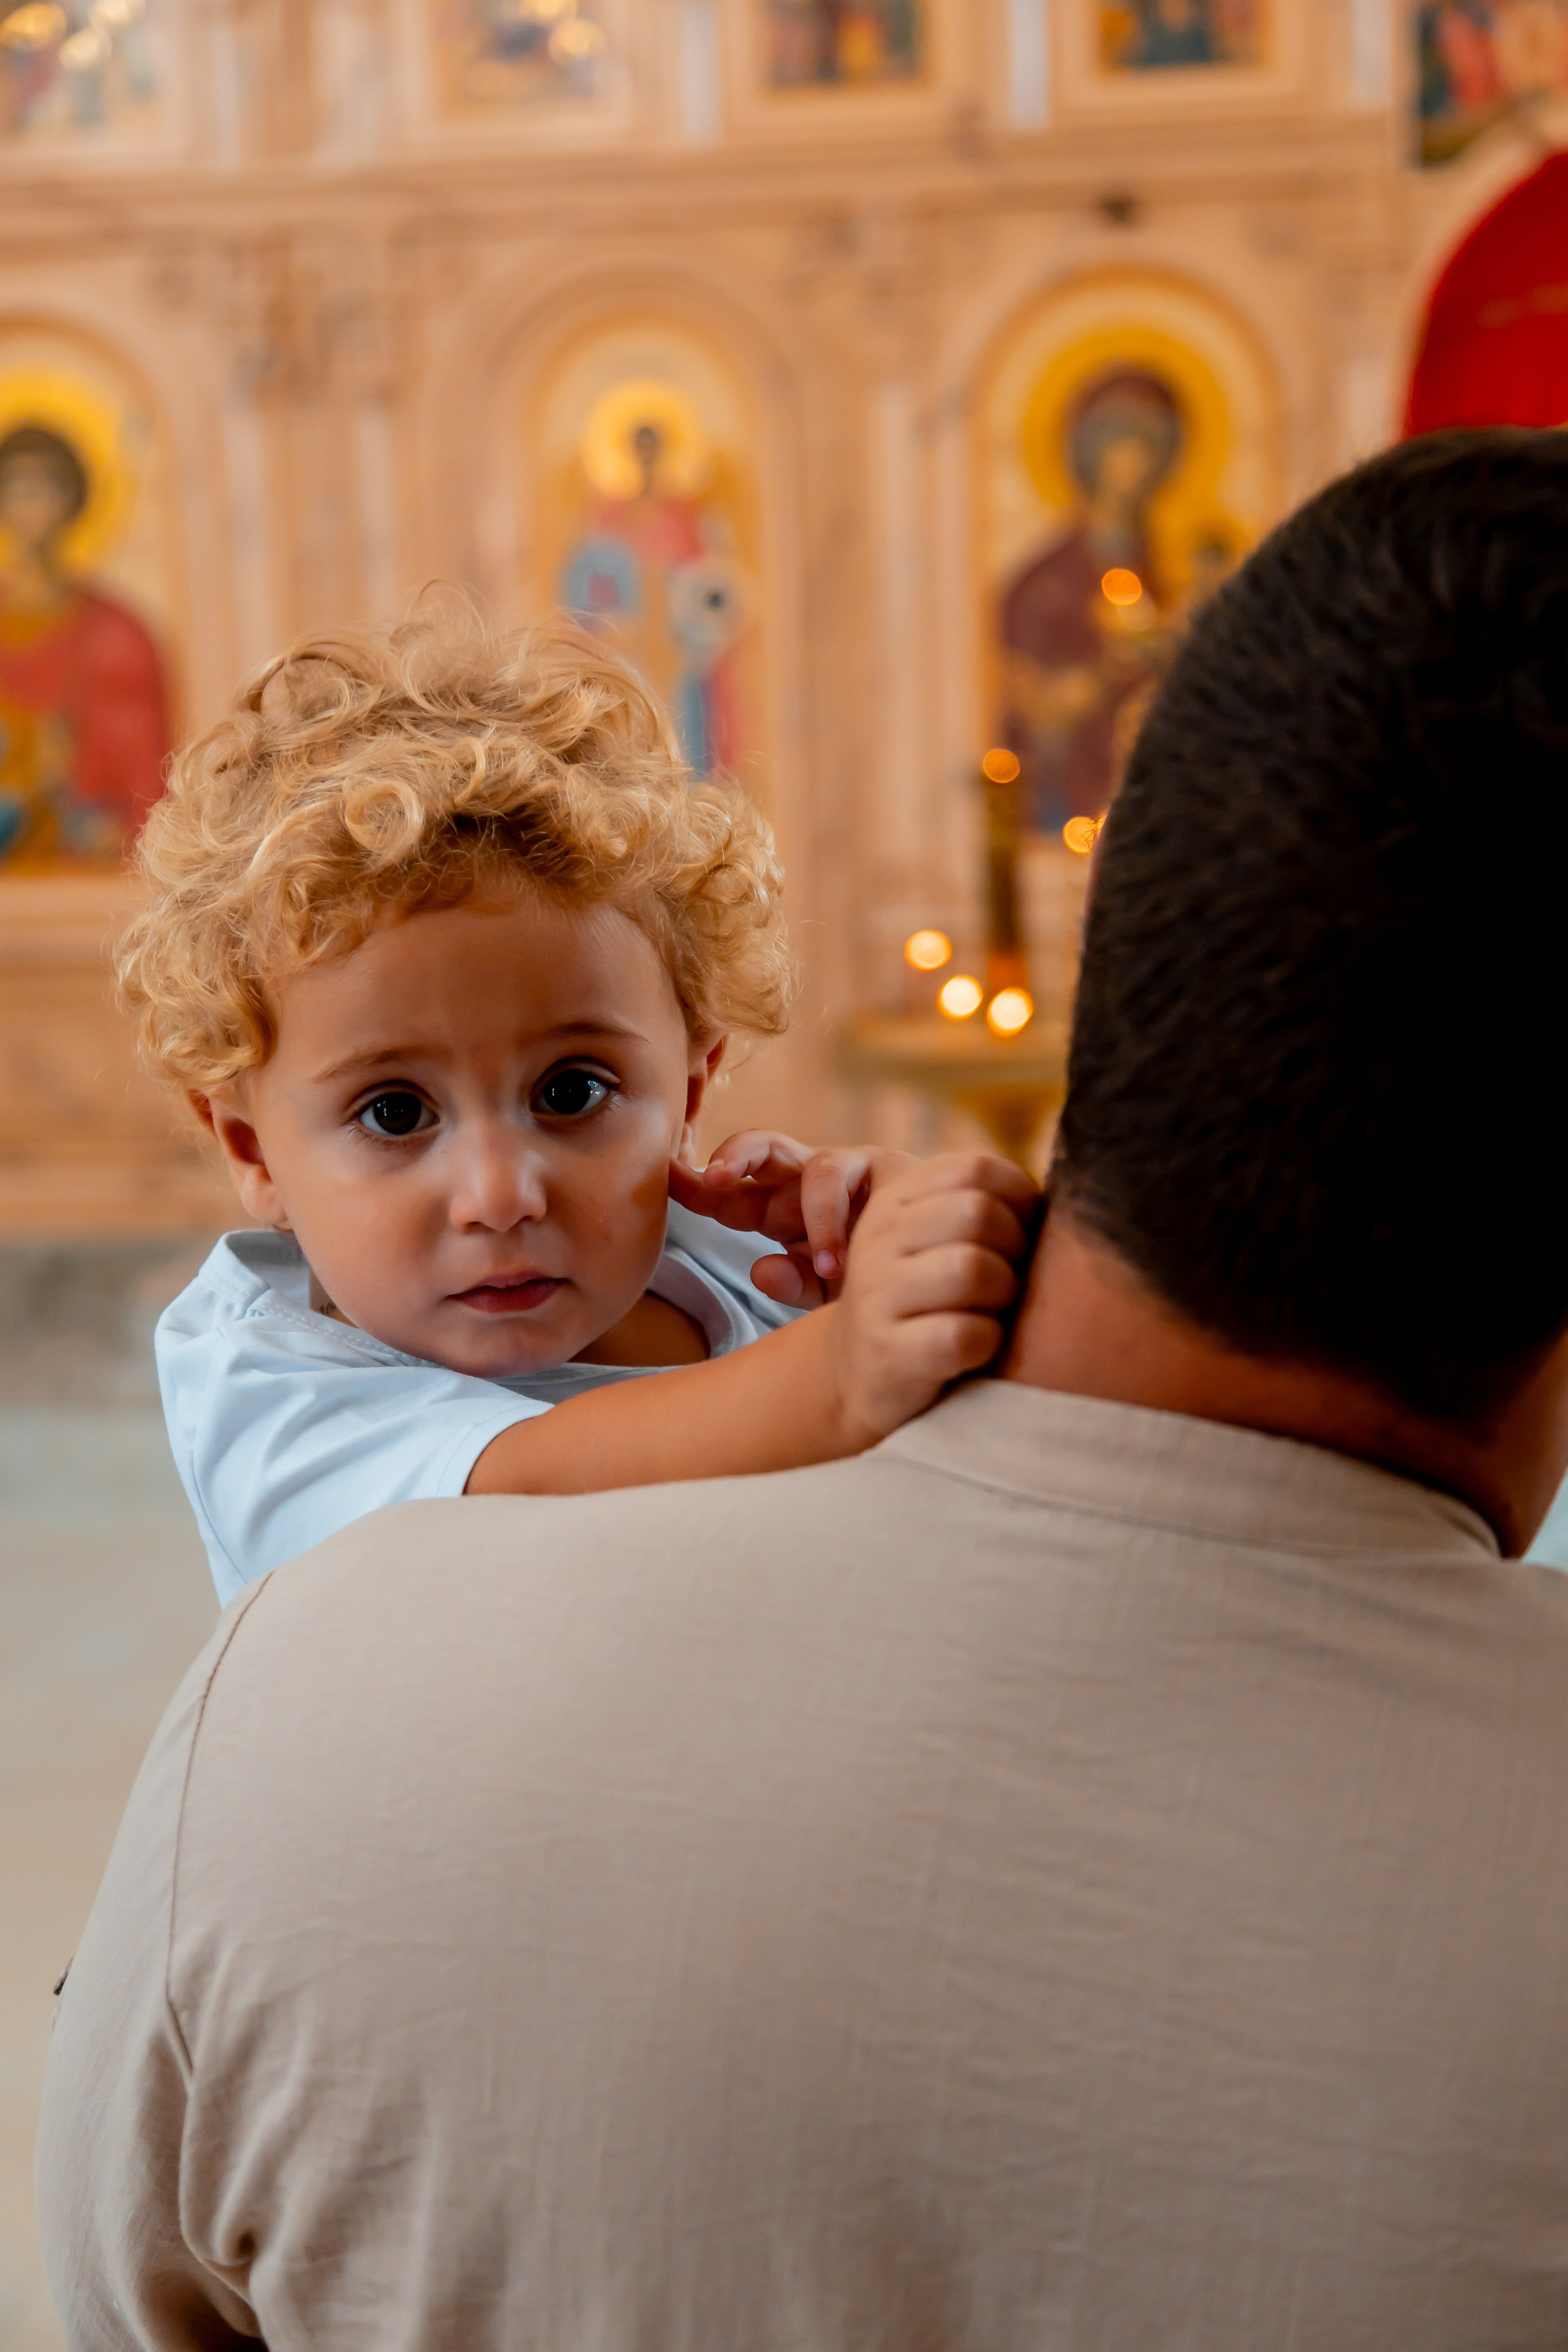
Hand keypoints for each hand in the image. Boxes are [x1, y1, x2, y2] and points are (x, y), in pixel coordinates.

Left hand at [669, 1132, 917, 1307]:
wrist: (944, 1277)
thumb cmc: (875, 1282)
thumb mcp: (824, 1292)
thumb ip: (791, 1283)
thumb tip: (759, 1271)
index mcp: (781, 1206)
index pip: (730, 1191)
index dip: (696, 1184)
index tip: (664, 1179)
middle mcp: (808, 1181)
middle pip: (761, 1149)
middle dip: (733, 1157)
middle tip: (711, 1178)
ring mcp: (852, 1169)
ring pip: (814, 1164)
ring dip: (810, 1213)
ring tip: (817, 1263)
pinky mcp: (893, 1169)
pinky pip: (861, 1180)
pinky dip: (846, 1217)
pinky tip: (849, 1256)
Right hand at [825, 1152, 1040, 1446]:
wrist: (861, 1377)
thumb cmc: (929, 1301)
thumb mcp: (935, 1241)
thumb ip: (982, 1208)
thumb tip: (1073, 1195)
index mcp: (895, 1201)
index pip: (975, 1168)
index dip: (1020, 1197)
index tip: (1025, 1231)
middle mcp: (878, 1240)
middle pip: (977, 1213)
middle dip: (1015, 1248)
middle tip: (1012, 1278)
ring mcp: (876, 1296)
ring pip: (972, 1269)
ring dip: (1003, 1296)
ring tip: (995, 1312)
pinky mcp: (885, 1353)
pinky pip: (963, 1335)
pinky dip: (987, 1344)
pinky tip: (978, 1349)